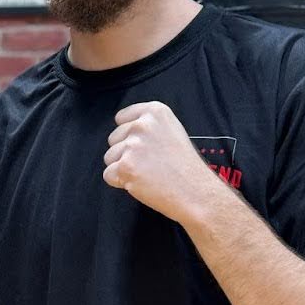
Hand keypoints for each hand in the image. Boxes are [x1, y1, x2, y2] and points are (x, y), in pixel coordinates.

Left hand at [102, 102, 215, 224]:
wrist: (195, 192)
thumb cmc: (186, 167)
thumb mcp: (172, 132)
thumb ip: (149, 128)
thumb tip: (126, 133)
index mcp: (155, 111)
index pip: (122, 118)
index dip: (128, 135)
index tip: (142, 146)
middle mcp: (142, 124)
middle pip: (113, 138)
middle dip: (125, 153)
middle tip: (149, 164)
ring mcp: (133, 145)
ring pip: (109, 157)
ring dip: (123, 168)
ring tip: (147, 174)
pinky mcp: (125, 166)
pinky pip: (108, 175)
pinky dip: (120, 182)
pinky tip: (141, 183)